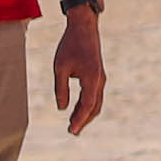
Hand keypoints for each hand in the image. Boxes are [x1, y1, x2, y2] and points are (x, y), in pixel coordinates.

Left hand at [52, 11, 102, 134]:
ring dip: (86, 114)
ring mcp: (101, 79)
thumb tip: (62, 108)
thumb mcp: (60, 68)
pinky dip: (87, 105)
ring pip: (96, 102)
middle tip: (72, 132)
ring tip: (74, 124)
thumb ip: (61, 89)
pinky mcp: (98, 76)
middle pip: (94, 107)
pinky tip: (78, 108)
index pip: (86, 106)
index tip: (71, 130)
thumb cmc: (71, 46)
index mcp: (92, 80)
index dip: (79, 120)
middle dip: (83, 120)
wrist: (84, 29)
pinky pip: (95, 95)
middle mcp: (100, 82)